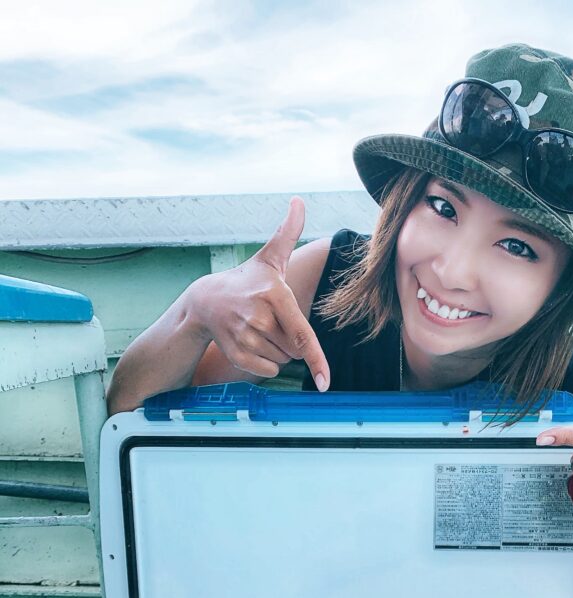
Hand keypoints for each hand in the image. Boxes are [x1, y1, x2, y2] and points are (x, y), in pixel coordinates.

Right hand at [188, 196, 329, 390]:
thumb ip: (288, 232)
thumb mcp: (269, 257)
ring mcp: (244, 337)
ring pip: (282, 360)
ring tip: (260, 328)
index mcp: (274, 295)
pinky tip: (254, 342)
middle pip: (296, 349)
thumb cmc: (247, 279)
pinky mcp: (235, 354)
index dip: (316, 360)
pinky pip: (268, 370)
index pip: (301, 334)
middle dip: (292, 340)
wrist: (206, 300)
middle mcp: (258, 317)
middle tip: (273, 319)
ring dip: (279, 350)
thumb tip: (298, 201)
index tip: (326, 381)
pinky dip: (268, 363)